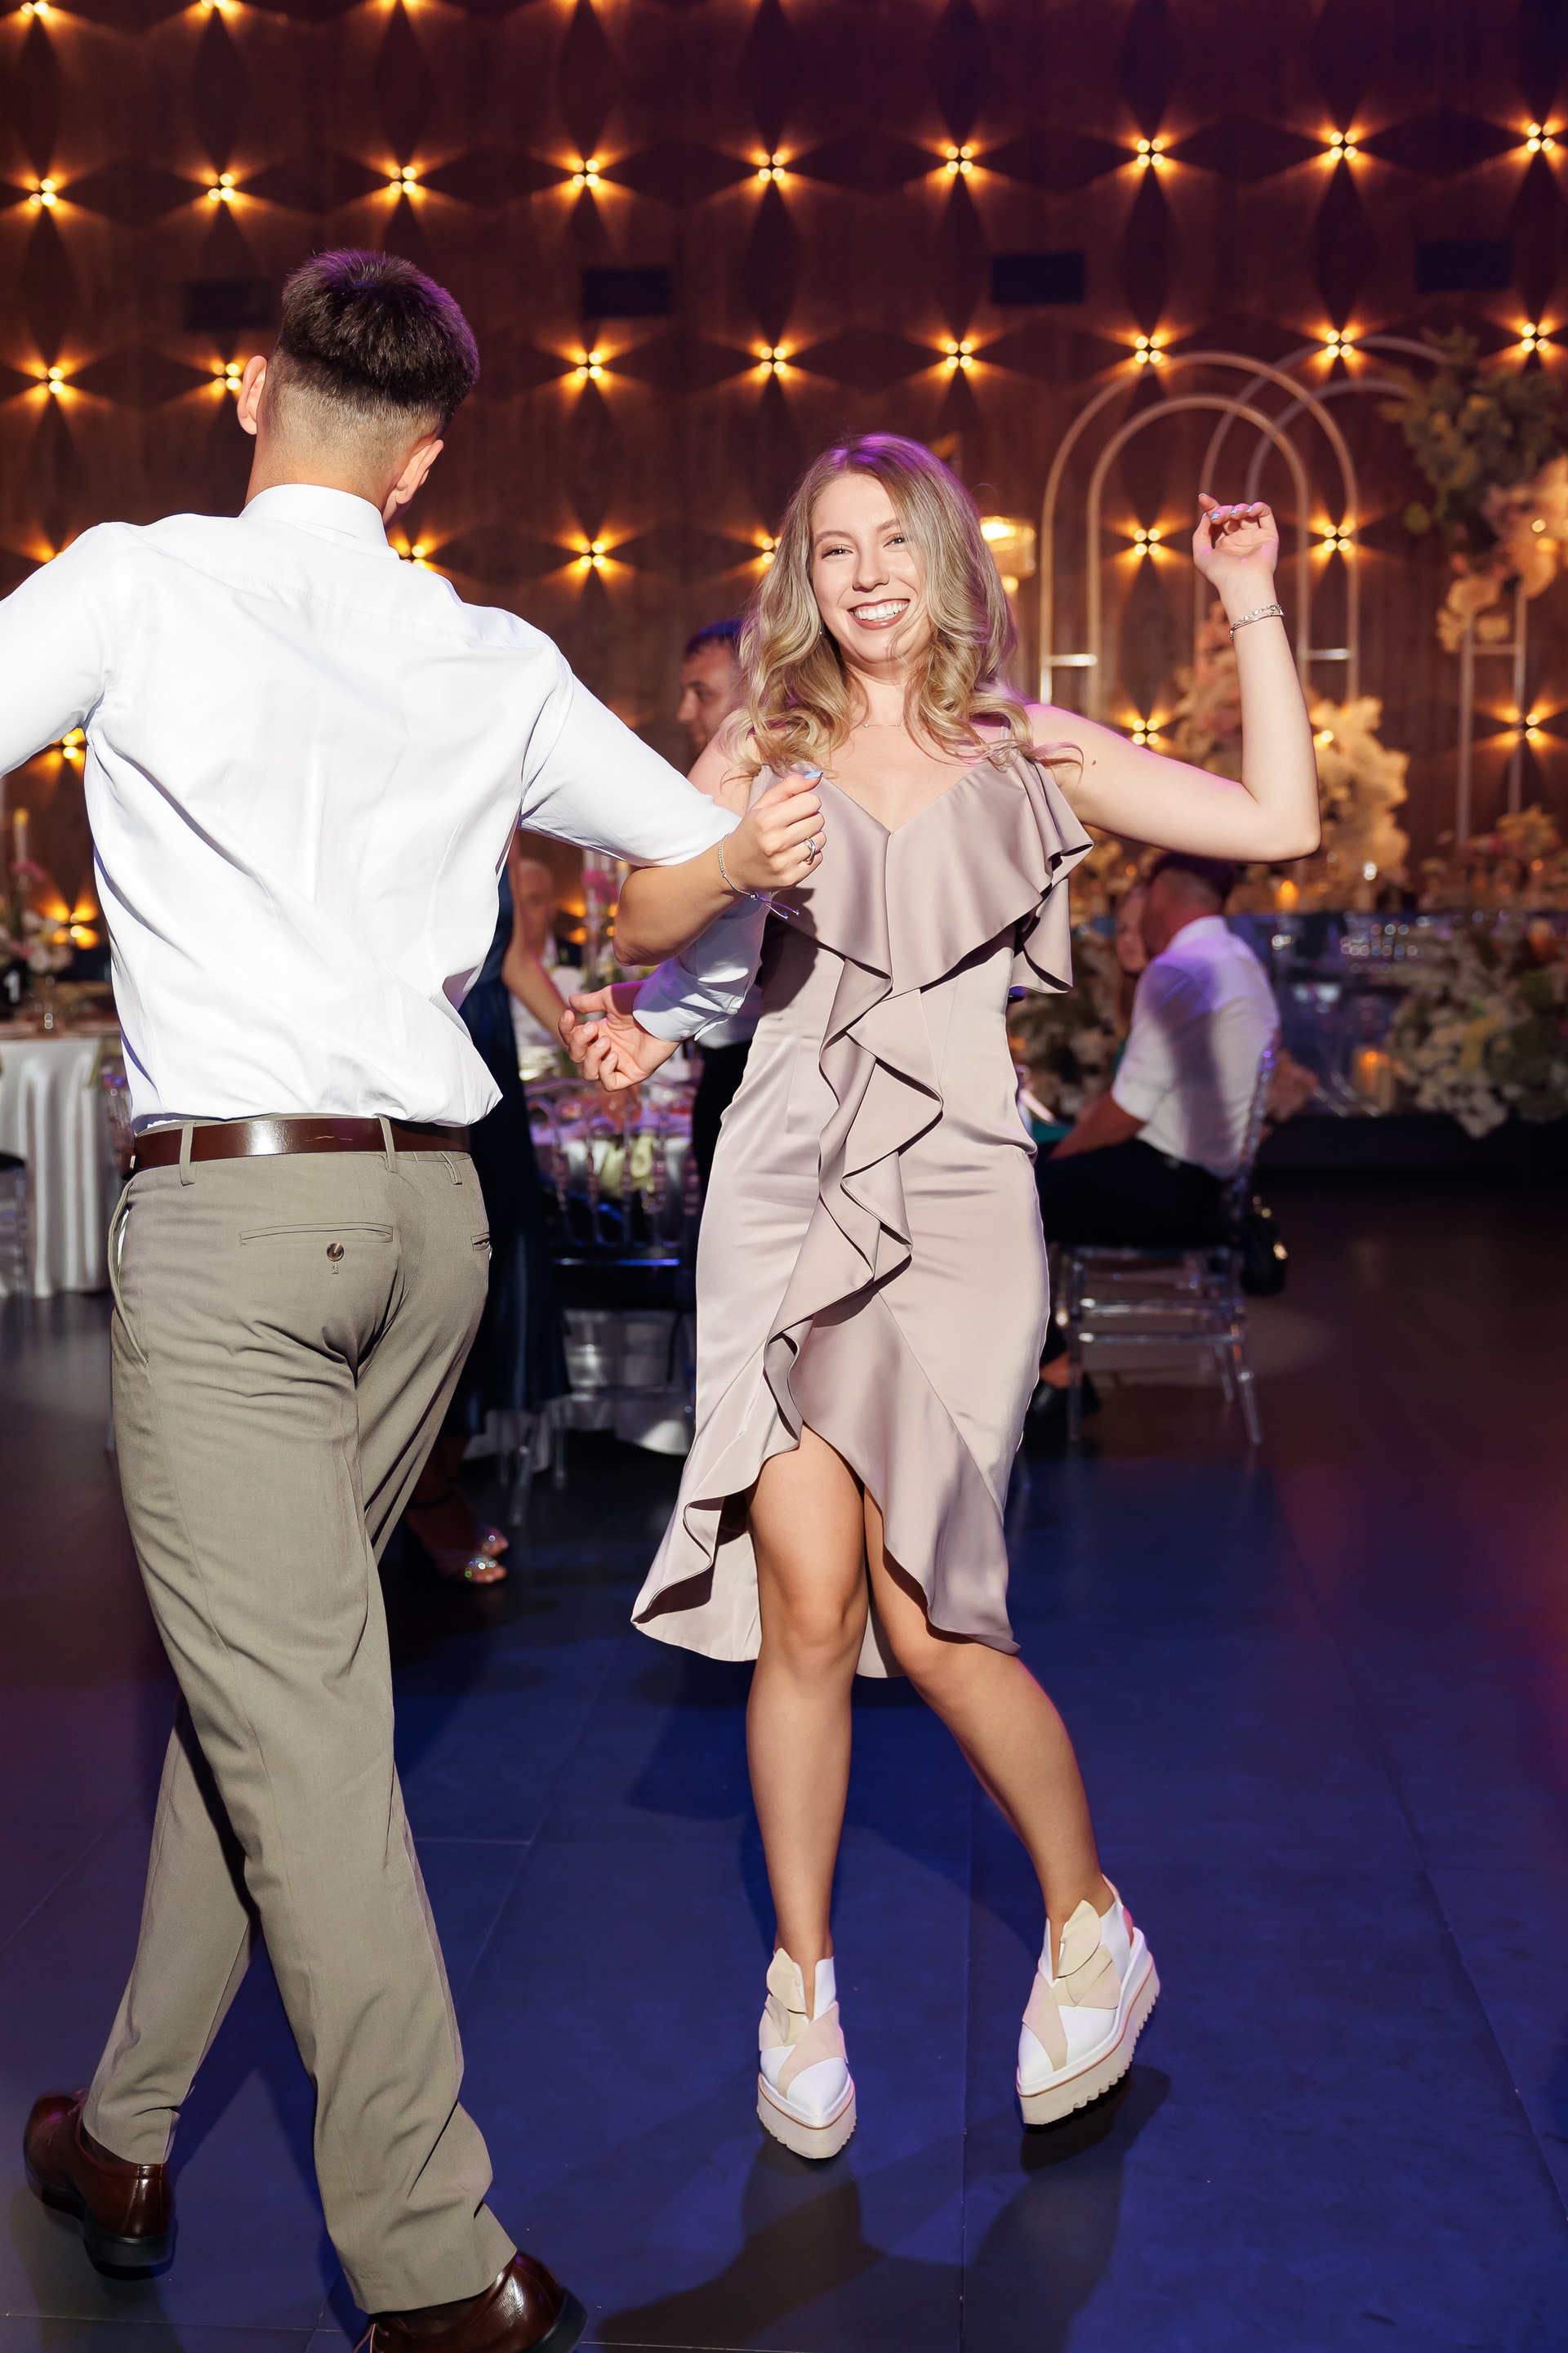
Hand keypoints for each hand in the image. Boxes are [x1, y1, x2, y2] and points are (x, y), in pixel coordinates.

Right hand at [559, 984, 679, 1092]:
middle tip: (593, 1027)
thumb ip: (589, 1002)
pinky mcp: (634, 1073)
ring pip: (589, 1073)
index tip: (569, 1014)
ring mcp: (621, 1063)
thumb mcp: (608, 998)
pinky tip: (614, 1056)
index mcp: (602, 1032)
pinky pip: (610, 1084)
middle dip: (578, 1042)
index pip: (573, 1039)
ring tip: (606, 1042)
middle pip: (577, 1057)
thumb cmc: (639, 1000)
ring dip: (591, 1057)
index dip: (566, 1029)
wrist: (662, 1008)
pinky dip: (605, 1071)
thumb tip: (570, 1000)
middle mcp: (609, 1049)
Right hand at [720, 767, 825, 894]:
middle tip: (793, 825)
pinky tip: (794, 853)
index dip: (805, 802)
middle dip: (809, 818)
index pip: (811, 801)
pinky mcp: (792, 878)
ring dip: (811, 837)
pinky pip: (818, 858)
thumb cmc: (751, 832)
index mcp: (767, 820)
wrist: (734, 867)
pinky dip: (811, 854)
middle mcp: (776, 842)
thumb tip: (817, 776)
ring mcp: (784, 862)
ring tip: (793, 839)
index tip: (795, 808)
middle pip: (818, 819)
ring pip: (820, 839)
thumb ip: (789, 787)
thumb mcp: (762, 805)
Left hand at [1193, 494, 1278, 617]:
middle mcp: (1239, 541)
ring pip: (1247, 512)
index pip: (1217, 521)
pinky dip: (1258, 507)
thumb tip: (1207, 515)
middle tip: (1218, 517)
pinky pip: (1265, 514)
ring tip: (1233, 516)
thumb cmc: (1220, 573)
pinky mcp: (1268, 536)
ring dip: (1238, 508)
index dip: (1211, 507)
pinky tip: (1249, 511)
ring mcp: (1254, 538)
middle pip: (1230, 514)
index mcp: (1223, 545)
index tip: (1203, 498)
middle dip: (1223, 510)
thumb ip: (1200, 534)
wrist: (1242, 582)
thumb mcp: (1201, 555)